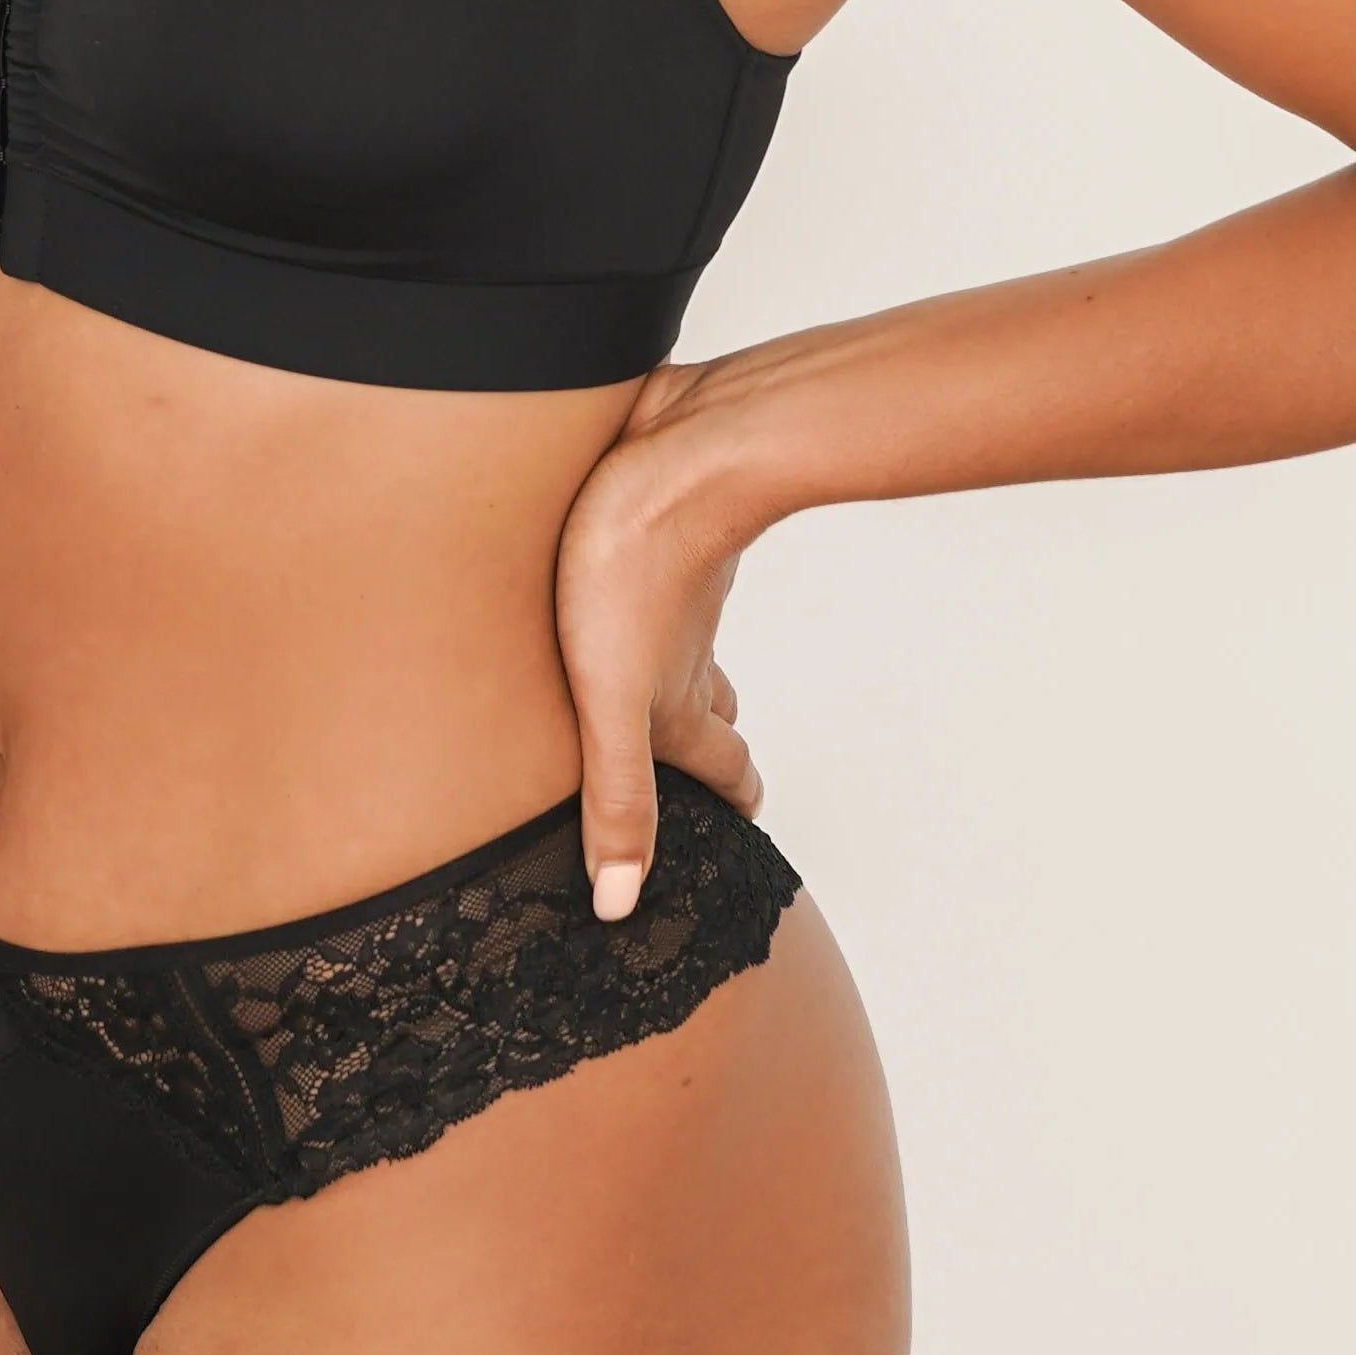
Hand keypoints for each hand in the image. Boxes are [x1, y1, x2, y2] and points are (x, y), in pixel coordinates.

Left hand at [553, 360, 764, 921]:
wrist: (674, 444)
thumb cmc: (635, 566)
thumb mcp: (610, 698)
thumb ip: (619, 797)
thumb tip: (621, 909)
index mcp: (674, 696)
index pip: (721, 763)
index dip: (732, 793)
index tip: (745, 816)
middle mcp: (681, 645)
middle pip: (709, 703)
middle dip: (708, 737)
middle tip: (713, 760)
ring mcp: (670, 583)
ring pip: (684, 637)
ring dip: (678, 663)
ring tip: (660, 681)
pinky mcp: (649, 523)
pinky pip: (659, 571)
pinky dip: (652, 594)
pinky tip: (614, 577)